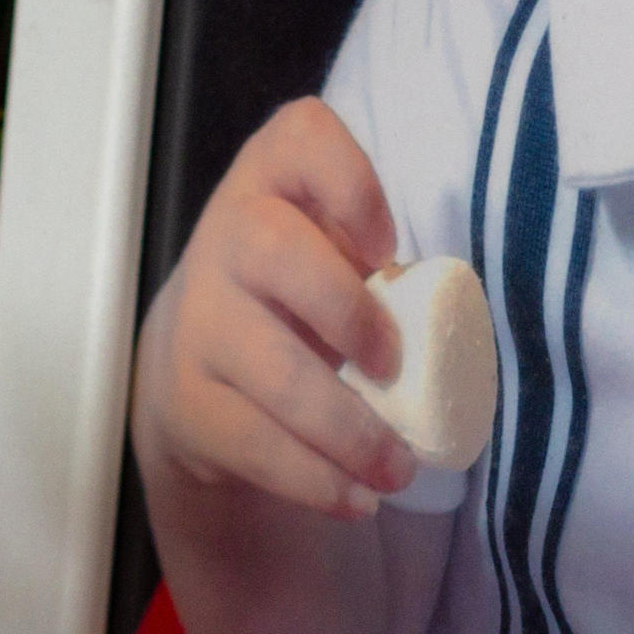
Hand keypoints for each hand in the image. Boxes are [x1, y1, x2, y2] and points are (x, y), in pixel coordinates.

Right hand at [133, 97, 415, 520]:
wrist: (198, 361)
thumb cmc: (301, 293)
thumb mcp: (334, 253)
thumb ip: (377, 267)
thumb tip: (445, 330)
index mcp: (275, 181)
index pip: (300, 136)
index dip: (348, 183)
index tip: (386, 244)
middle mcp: (226, 236)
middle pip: (271, 248)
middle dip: (345, 310)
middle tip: (394, 365)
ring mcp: (199, 319)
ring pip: (269, 369)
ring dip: (347, 428)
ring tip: (398, 468)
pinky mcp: (188, 401)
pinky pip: (254, 443)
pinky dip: (315, 479)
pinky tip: (355, 496)